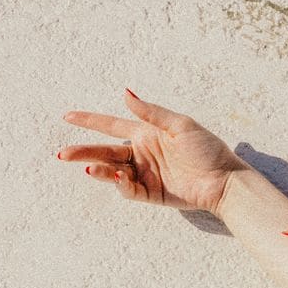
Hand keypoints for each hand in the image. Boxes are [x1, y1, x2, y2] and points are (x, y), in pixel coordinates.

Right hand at [57, 90, 248, 214]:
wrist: (224, 180)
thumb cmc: (208, 149)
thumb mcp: (180, 125)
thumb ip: (151, 112)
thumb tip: (125, 94)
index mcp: (147, 134)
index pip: (112, 126)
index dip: (90, 121)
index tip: (68, 116)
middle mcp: (142, 154)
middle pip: (105, 152)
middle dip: (83, 152)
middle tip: (63, 154)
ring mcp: (145, 174)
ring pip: (113, 172)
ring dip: (100, 170)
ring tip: (91, 168)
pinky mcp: (151, 193)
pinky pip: (130, 189)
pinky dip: (122, 185)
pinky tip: (120, 178)